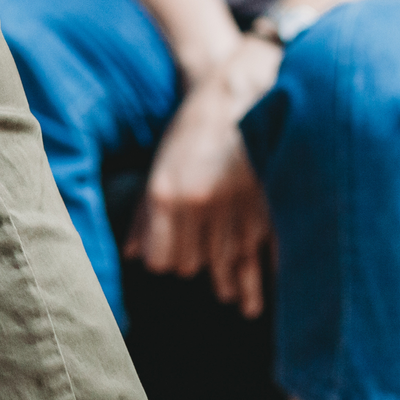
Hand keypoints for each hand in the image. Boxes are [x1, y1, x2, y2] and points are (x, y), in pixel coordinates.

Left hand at [126, 35, 282, 317]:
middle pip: (196, 265)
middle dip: (201, 270)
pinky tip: (267, 287)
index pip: (164, 258)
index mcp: (167, 196)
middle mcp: (200, 206)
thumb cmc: (191, 130)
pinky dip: (264, 269)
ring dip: (235, 284)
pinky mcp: (267, 205)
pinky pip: (264, 251)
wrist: (237, 95)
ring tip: (241, 304)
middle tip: (211, 279)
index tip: (174, 264)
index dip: (168, 264)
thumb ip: (144, 214)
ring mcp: (235, 207)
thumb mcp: (160, 167)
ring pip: (231, 263)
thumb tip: (132, 254)